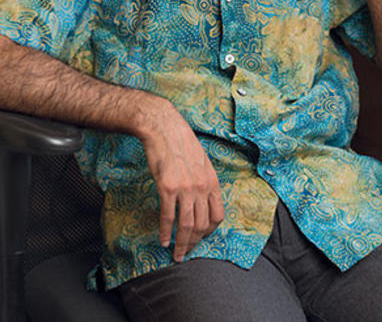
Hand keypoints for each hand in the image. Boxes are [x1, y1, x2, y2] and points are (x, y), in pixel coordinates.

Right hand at [139, 102, 224, 261]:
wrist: (164, 128)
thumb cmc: (181, 143)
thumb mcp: (201, 162)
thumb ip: (204, 181)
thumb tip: (202, 200)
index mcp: (212, 181)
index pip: (217, 216)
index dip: (209, 231)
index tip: (200, 237)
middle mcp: (202, 187)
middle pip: (201, 225)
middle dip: (194, 243)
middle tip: (185, 253)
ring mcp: (185, 188)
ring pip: (186, 225)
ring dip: (181, 244)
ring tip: (176, 254)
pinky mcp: (167, 187)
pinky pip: (168, 216)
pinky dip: (165, 231)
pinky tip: (163, 239)